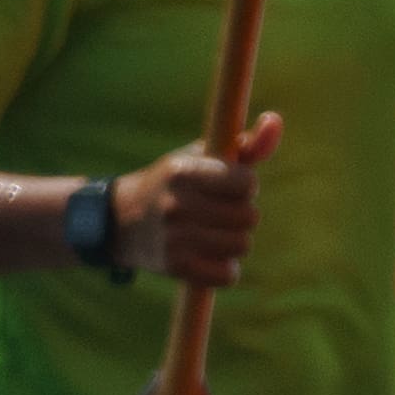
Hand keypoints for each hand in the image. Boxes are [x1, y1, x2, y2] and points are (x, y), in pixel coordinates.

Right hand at [112, 112, 279, 286]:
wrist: (119, 220)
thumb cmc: (173, 182)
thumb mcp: (202, 157)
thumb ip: (245, 143)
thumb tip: (275, 120)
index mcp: (183, 172)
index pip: (247, 183)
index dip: (245, 185)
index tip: (229, 186)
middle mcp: (176, 205)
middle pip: (248, 217)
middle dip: (241, 213)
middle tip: (219, 211)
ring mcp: (174, 238)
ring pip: (241, 245)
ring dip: (235, 241)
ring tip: (215, 232)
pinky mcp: (174, 267)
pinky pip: (227, 275)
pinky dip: (226, 269)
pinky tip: (211, 256)